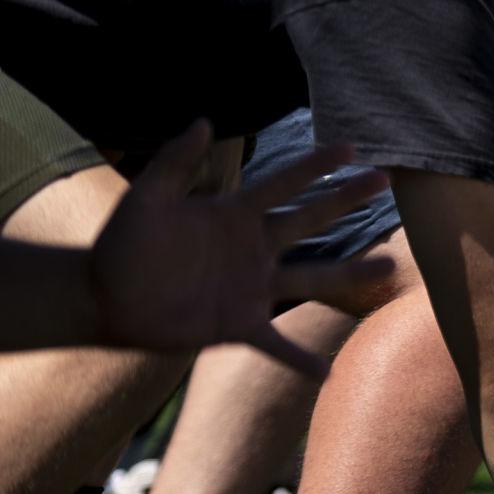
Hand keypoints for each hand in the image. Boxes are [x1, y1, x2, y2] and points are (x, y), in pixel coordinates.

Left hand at [89, 120, 391, 369]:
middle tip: (385, 180)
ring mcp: (250, 287)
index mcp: (234, 214)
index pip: (284, 183)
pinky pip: (276, 343)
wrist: (104, 298)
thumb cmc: (122, 244)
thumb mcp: (147, 197)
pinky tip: (326, 373)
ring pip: (312, 279)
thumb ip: (174, 161)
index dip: (315, 166)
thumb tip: (204, 121)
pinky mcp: (237, 325)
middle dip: (347, 199)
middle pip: (311, 220)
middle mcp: (252, 247)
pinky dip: (299, 359)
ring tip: (389, 267)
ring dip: (351, 273)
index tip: (349, 148)